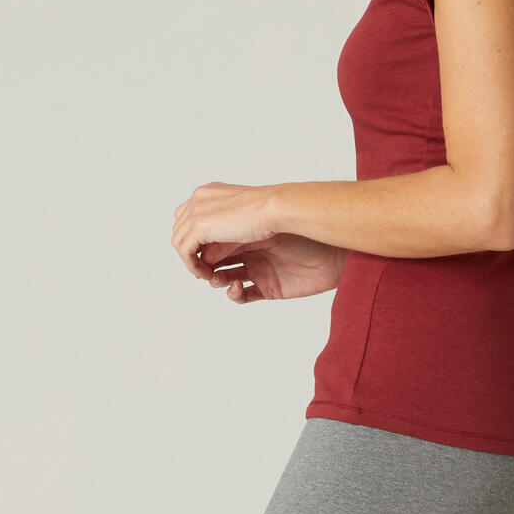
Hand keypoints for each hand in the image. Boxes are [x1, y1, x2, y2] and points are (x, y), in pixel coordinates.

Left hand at [171, 182, 279, 274]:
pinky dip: (192, 265)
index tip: (205, 255)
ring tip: (206, 273)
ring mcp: (196, 210)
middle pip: (180, 228)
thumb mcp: (238, 223)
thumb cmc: (267, 212)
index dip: (193, 238)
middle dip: (189, 250)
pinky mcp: (199, 225)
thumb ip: (220, 237)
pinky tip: (206, 273)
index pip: (188, 216)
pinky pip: (185, 251)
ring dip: (190, 260)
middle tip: (203, 267)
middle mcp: (199, 198)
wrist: (275, 208)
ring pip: (179, 240)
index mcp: (209, 192)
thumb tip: (206, 258)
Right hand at [190, 229, 347, 302]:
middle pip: (210, 256)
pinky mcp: (271, 285)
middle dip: (200, 265)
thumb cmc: (286, 220)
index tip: (191, 256)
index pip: (202, 235)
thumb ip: (202, 227)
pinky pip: (244, 295)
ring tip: (218, 279)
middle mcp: (245, 241)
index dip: (191, 248)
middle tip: (203, 270)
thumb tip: (185, 246)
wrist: (328, 241)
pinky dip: (234, 296)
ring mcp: (258, 263)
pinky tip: (236, 288)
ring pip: (224, 277)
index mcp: (237, 221)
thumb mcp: (235, 217)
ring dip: (215, 280)